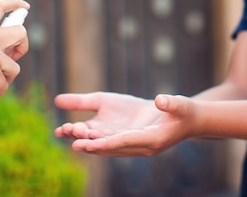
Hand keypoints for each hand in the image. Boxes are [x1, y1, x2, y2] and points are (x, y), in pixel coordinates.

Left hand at [54, 92, 196, 156]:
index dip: (109, 142)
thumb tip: (160, 100)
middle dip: (92, 144)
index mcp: (153, 140)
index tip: (92, 142)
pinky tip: (70, 129)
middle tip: (74, 141)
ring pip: (104, 143)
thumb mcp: (179, 105)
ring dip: (85, 139)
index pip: (127, 142)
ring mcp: (130, 143)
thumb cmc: (183, 112)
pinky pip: (103, 137)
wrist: (182, 118)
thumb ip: (170, 104)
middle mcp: (138, 146)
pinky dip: (88, 134)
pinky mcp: (124, 136)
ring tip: (64, 132)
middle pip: (111, 146)